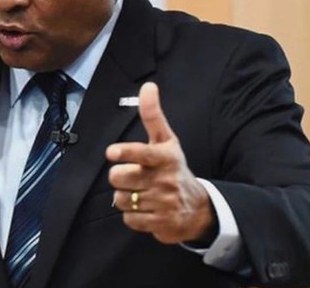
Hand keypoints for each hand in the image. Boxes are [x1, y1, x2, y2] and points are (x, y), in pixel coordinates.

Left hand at [106, 82, 215, 243]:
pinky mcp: (160, 223)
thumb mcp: (167, 141)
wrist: (198, 208)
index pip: (142, 154)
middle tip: (129, 176)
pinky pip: (129, 219)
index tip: (112, 152)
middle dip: (119, 177)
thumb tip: (148, 86)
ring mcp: (163, 203)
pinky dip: (132, 215)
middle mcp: (165, 179)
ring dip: (125, 197)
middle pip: (121, 178)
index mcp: (166, 157)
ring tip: (139, 192)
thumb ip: (153, 115)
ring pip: (122, 199)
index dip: (125, 152)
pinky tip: (145, 208)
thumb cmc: (174, 168)